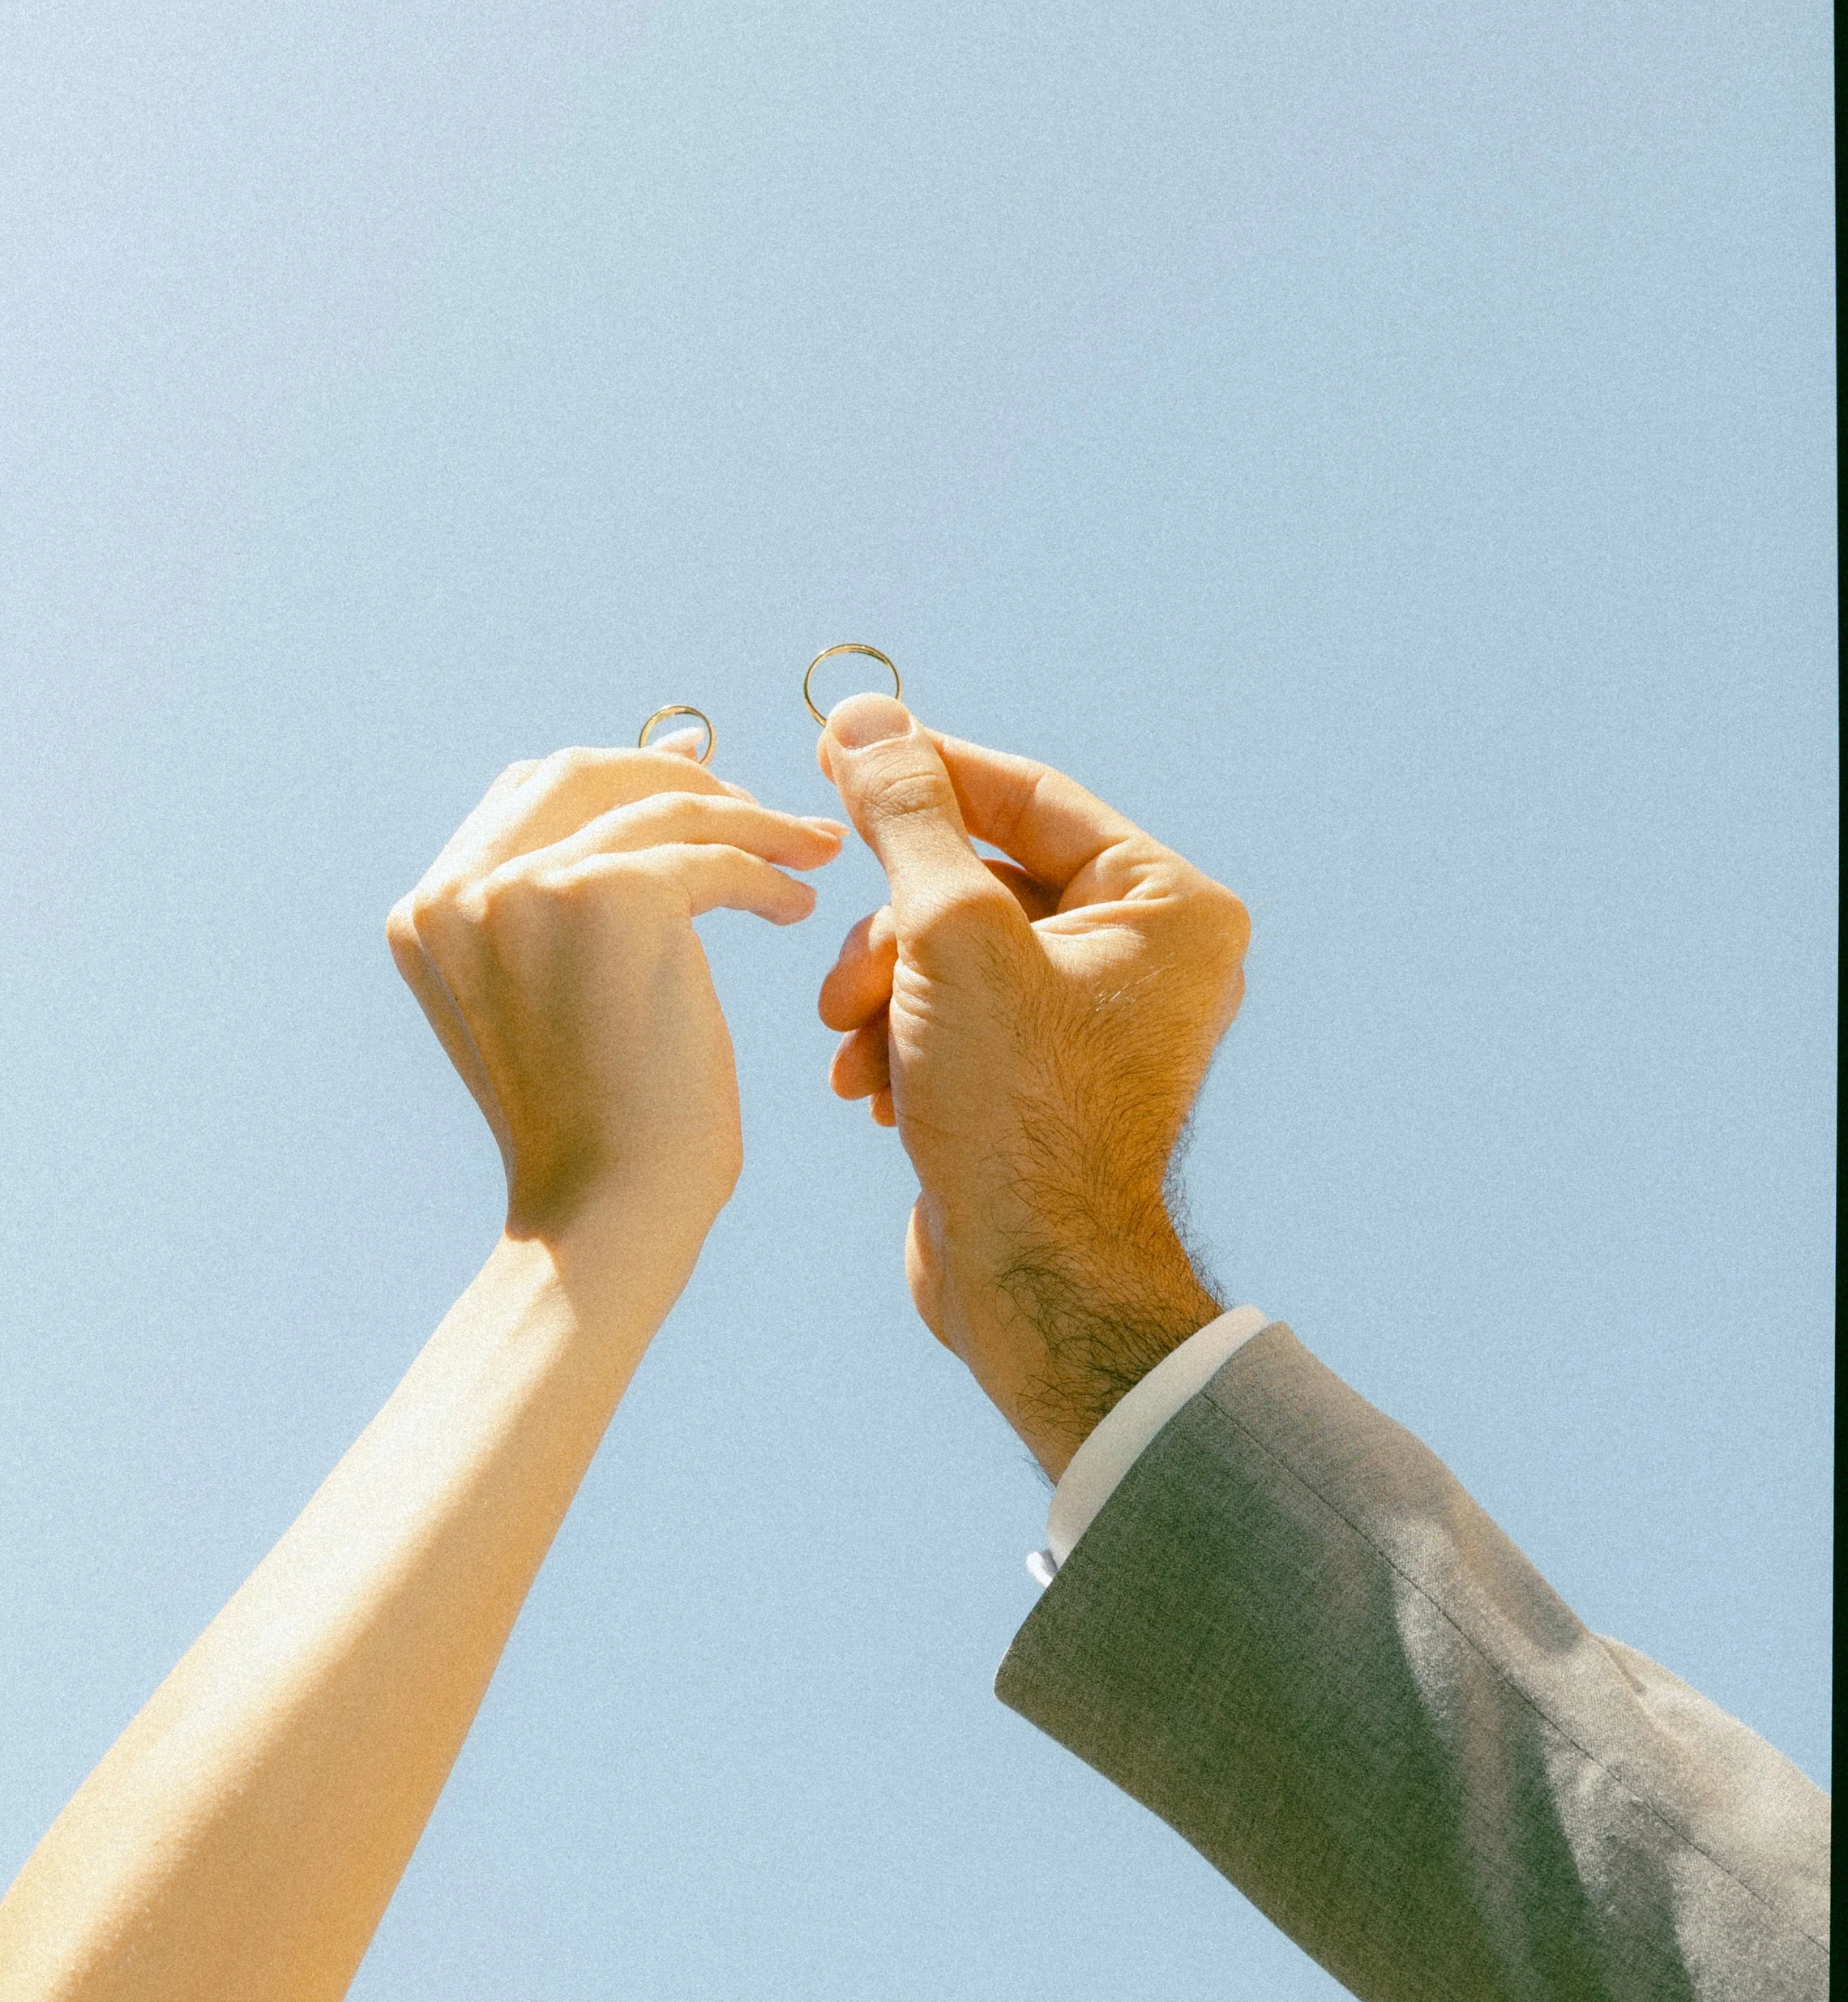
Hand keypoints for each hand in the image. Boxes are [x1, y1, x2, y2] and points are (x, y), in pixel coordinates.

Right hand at [391, 737, 844, 1267]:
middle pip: (584, 773)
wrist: (607, 1211)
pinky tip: (799, 906)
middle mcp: (459, 890)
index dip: (619, 771)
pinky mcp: (607, 897)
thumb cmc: (598, 1128)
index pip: (527, 793)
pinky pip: (711, 854)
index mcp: (428, 911)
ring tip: (808, 852)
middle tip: (760, 807)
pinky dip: (766, 870)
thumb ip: (549, 913)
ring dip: (749, 820)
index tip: (699, 770)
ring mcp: (526, 887)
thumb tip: (625, 817)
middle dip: (680, 776)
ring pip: (662, 808)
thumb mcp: (543, 1003)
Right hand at [815, 695, 1248, 1478]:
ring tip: (856, 1045)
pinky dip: (900, 1037)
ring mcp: (1097, 1019)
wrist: (1029, 1282)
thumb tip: (865, 719)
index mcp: (1168, 903)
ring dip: (884, 990)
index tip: (834, 748)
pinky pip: (954, 1012)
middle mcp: (1149, 954)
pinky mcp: (1043, 1076)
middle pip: (981, 879)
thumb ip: (906, 819)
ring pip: (952, 949)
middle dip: (894, 928)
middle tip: (841, 970)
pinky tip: (871, 1087)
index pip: (1029, 796)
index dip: (924, 772)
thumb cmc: (1016, 1112)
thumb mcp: (949, 937)